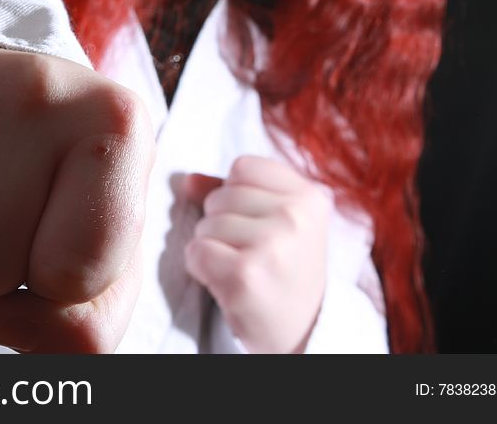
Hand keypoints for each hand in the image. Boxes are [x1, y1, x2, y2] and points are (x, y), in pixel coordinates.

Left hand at [184, 155, 329, 352]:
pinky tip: (227, 281)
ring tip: (241, 267)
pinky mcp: (246, 274)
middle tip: (250, 253)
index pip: (242, 167)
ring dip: (211, 246)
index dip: (236, 194)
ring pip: (206, 224)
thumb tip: (187, 180)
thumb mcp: (276, 220)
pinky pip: (196, 251)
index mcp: (309, 196)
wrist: (303, 330)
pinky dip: (201, 267)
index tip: (258, 224)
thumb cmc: (283, 269)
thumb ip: (234, 191)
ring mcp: (272, 245)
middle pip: (220, 195)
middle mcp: (296, 216)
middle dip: (221, 223)